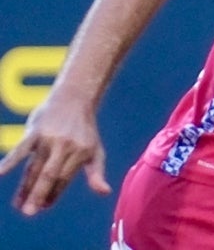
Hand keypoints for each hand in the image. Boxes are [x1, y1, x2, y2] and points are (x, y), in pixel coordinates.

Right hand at [0, 95, 111, 214]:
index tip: (43, 207)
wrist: (75, 98)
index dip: (53, 194)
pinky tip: (0, 174)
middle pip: (49, 174)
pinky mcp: (35, 131)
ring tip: (18, 204)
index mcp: (81, 152)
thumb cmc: (85, 130)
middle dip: (39, 194)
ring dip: (25, 186)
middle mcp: (66, 146)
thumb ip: (96, 173)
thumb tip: (105, 192)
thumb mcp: (95, 151)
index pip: (64, 179)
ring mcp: (50, 138)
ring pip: (34, 167)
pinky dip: (10, 161)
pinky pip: (21, 149)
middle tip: (29, 213)